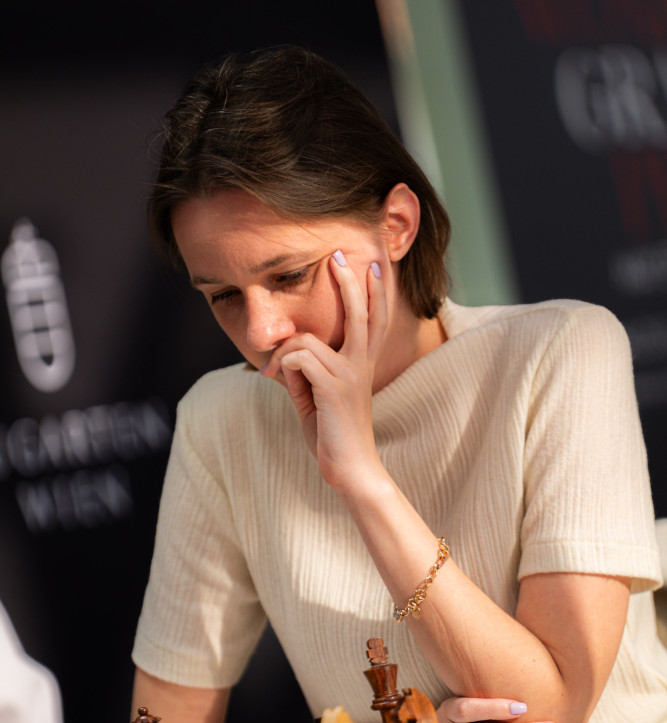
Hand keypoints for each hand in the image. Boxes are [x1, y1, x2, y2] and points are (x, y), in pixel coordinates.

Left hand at [275, 251, 387, 490]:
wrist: (350, 468)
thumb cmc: (333, 436)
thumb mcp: (317, 398)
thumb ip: (306, 372)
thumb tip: (290, 352)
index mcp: (362, 365)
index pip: (374, 320)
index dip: (374, 293)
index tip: (371, 267)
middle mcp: (361, 364)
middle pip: (361, 312)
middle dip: (349, 281)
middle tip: (339, 254)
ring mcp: (349, 373)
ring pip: (307, 338)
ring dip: (283, 355)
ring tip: (276, 375)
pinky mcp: (334, 385)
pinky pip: (297, 358)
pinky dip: (281, 369)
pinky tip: (279, 385)